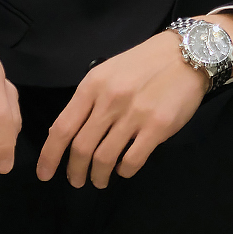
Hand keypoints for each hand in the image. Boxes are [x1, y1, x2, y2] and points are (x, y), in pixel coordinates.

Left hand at [35, 11, 232, 188]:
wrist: (188, 52)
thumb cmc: (145, 63)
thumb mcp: (109, 71)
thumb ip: (90, 99)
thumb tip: (72, 133)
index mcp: (93, 85)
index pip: (62, 128)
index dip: (49, 156)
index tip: (44, 174)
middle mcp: (110, 100)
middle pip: (81, 148)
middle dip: (74, 172)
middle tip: (76, 181)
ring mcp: (134, 114)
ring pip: (104, 158)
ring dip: (99, 176)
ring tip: (100, 180)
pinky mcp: (158, 127)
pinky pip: (132, 160)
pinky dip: (124, 171)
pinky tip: (125, 169)